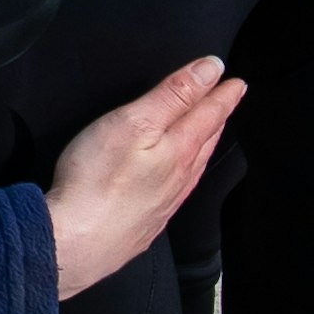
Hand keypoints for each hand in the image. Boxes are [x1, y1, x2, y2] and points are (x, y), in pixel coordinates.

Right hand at [45, 57, 244, 297]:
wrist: (76, 243)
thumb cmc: (97, 180)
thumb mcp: (135, 121)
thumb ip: (174, 95)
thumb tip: (211, 70)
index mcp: (179, 150)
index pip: (209, 114)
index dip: (222, 94)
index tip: (237, 81)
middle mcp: (179, 179)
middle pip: (205, 140)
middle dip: (218, 117)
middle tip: (228, 102)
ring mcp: (164, 204)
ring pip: (193, 167)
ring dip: (204, 145)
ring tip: (210, 132)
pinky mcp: (146, 223)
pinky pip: (177, 191)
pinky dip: (186, 174)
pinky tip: (177, 178)